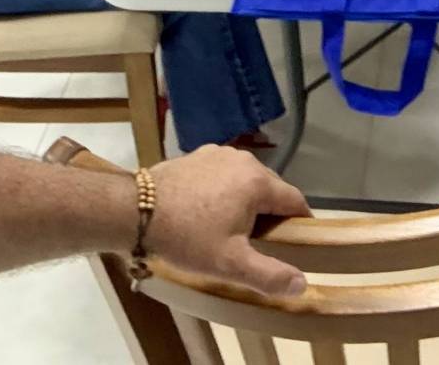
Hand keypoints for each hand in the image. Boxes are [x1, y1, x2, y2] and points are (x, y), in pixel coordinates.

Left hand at [147, 145, 312, 296]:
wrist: (135, 211)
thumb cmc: (188, 237)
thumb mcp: (230, 264)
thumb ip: (269, 276)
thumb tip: (303, 284)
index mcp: (257, 181)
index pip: (295, 200)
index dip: (300, 223)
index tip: (296, 244)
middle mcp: (243, 159)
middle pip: (270, 189)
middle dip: (269, 215)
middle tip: (256, 244)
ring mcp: (218, 153)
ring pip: (245, 181)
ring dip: (245, 203)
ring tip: (228, 230)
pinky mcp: (197, 155)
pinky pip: (223, 175)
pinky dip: (223, 191)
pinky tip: (206, 212)